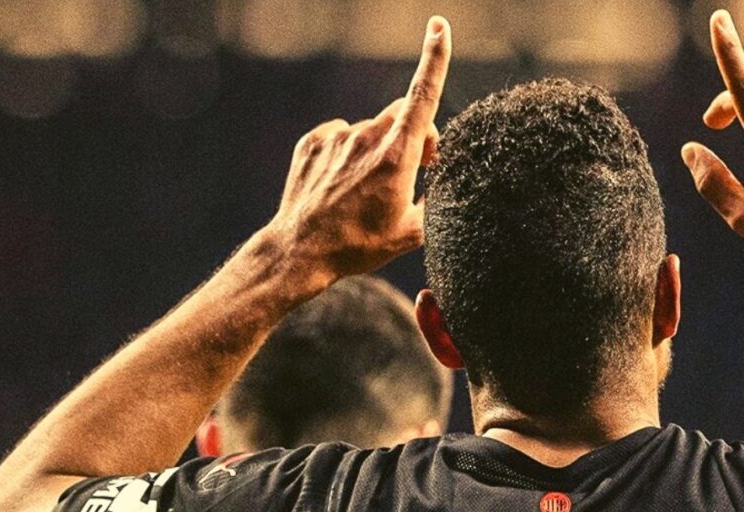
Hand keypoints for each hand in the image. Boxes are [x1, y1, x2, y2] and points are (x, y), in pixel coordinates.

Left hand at [267, 16, 451, 292]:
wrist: (301, 251)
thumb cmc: (360, 245)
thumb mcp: (412, 232)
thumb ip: (434, 198)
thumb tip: (442, 181)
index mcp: (398, 157)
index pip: (422, 96)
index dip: (434, 59)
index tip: (438, 27)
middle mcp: (367, 137)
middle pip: (401, 116)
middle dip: (414, 136)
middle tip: (416, 170)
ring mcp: (337, 137)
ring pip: (371, 130)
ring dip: (379, 150)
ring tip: (368, 191)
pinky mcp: (313, 142)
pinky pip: (341, 136)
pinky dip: (349, 153)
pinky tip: (342, 183)